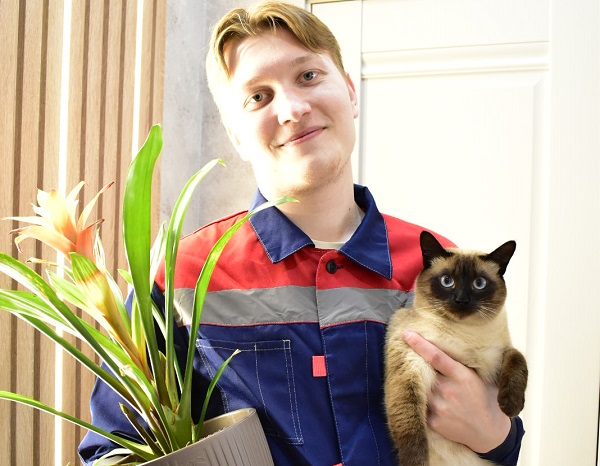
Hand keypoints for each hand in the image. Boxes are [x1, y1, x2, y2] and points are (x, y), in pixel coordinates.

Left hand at [402, 329, 510, 452]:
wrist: (488, 432)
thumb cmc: (482, 398)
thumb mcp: (477, 376)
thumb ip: (459, 363)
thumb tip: (442, 342)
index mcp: (461, 376)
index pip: (436, 356)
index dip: (419, 344)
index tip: (406, 333)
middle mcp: (449, 390)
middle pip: (422, 371)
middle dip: (412, 363)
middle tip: (402, 352)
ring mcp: (440, 407)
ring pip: (418, 388)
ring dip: (414, 382)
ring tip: (410, 377)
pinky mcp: (434, 422)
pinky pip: (419, 405)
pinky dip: (419, 400)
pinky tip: (421, 397)